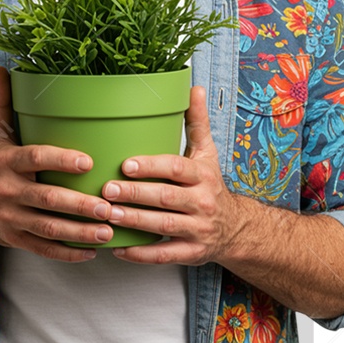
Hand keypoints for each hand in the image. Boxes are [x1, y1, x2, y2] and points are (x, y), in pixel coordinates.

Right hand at [0, 65, 115, 260]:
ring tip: (108, 232)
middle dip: (80, 205)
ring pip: (48, 227)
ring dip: (80, 232)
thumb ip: (3, 102)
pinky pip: (43, 249)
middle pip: (47, 198)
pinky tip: (92, 251)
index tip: (89, 162)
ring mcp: (10, 218)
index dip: (62, 160)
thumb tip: (5, 69)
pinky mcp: (14, 240)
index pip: (36, 157)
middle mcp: (7, 190)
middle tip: (109, 207)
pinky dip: (68, 252)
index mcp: (7, 161)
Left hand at [92, 85, 249, 265]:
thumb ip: (197, 122)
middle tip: (106, 190)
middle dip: (134, 195)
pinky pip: (163, 255)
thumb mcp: (207, 153)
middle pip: (166, 198)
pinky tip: (116, 248)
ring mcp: (198, 230)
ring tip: (108, 215)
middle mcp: (202, 202)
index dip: (151, 166)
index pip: (176, 168)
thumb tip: (194, 87)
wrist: (237, 229)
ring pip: (163, 226)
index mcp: (202, 176)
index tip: (126, 164)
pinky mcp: (191, 253)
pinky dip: (139, 254)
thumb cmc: (210, 186)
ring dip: (134, 222)